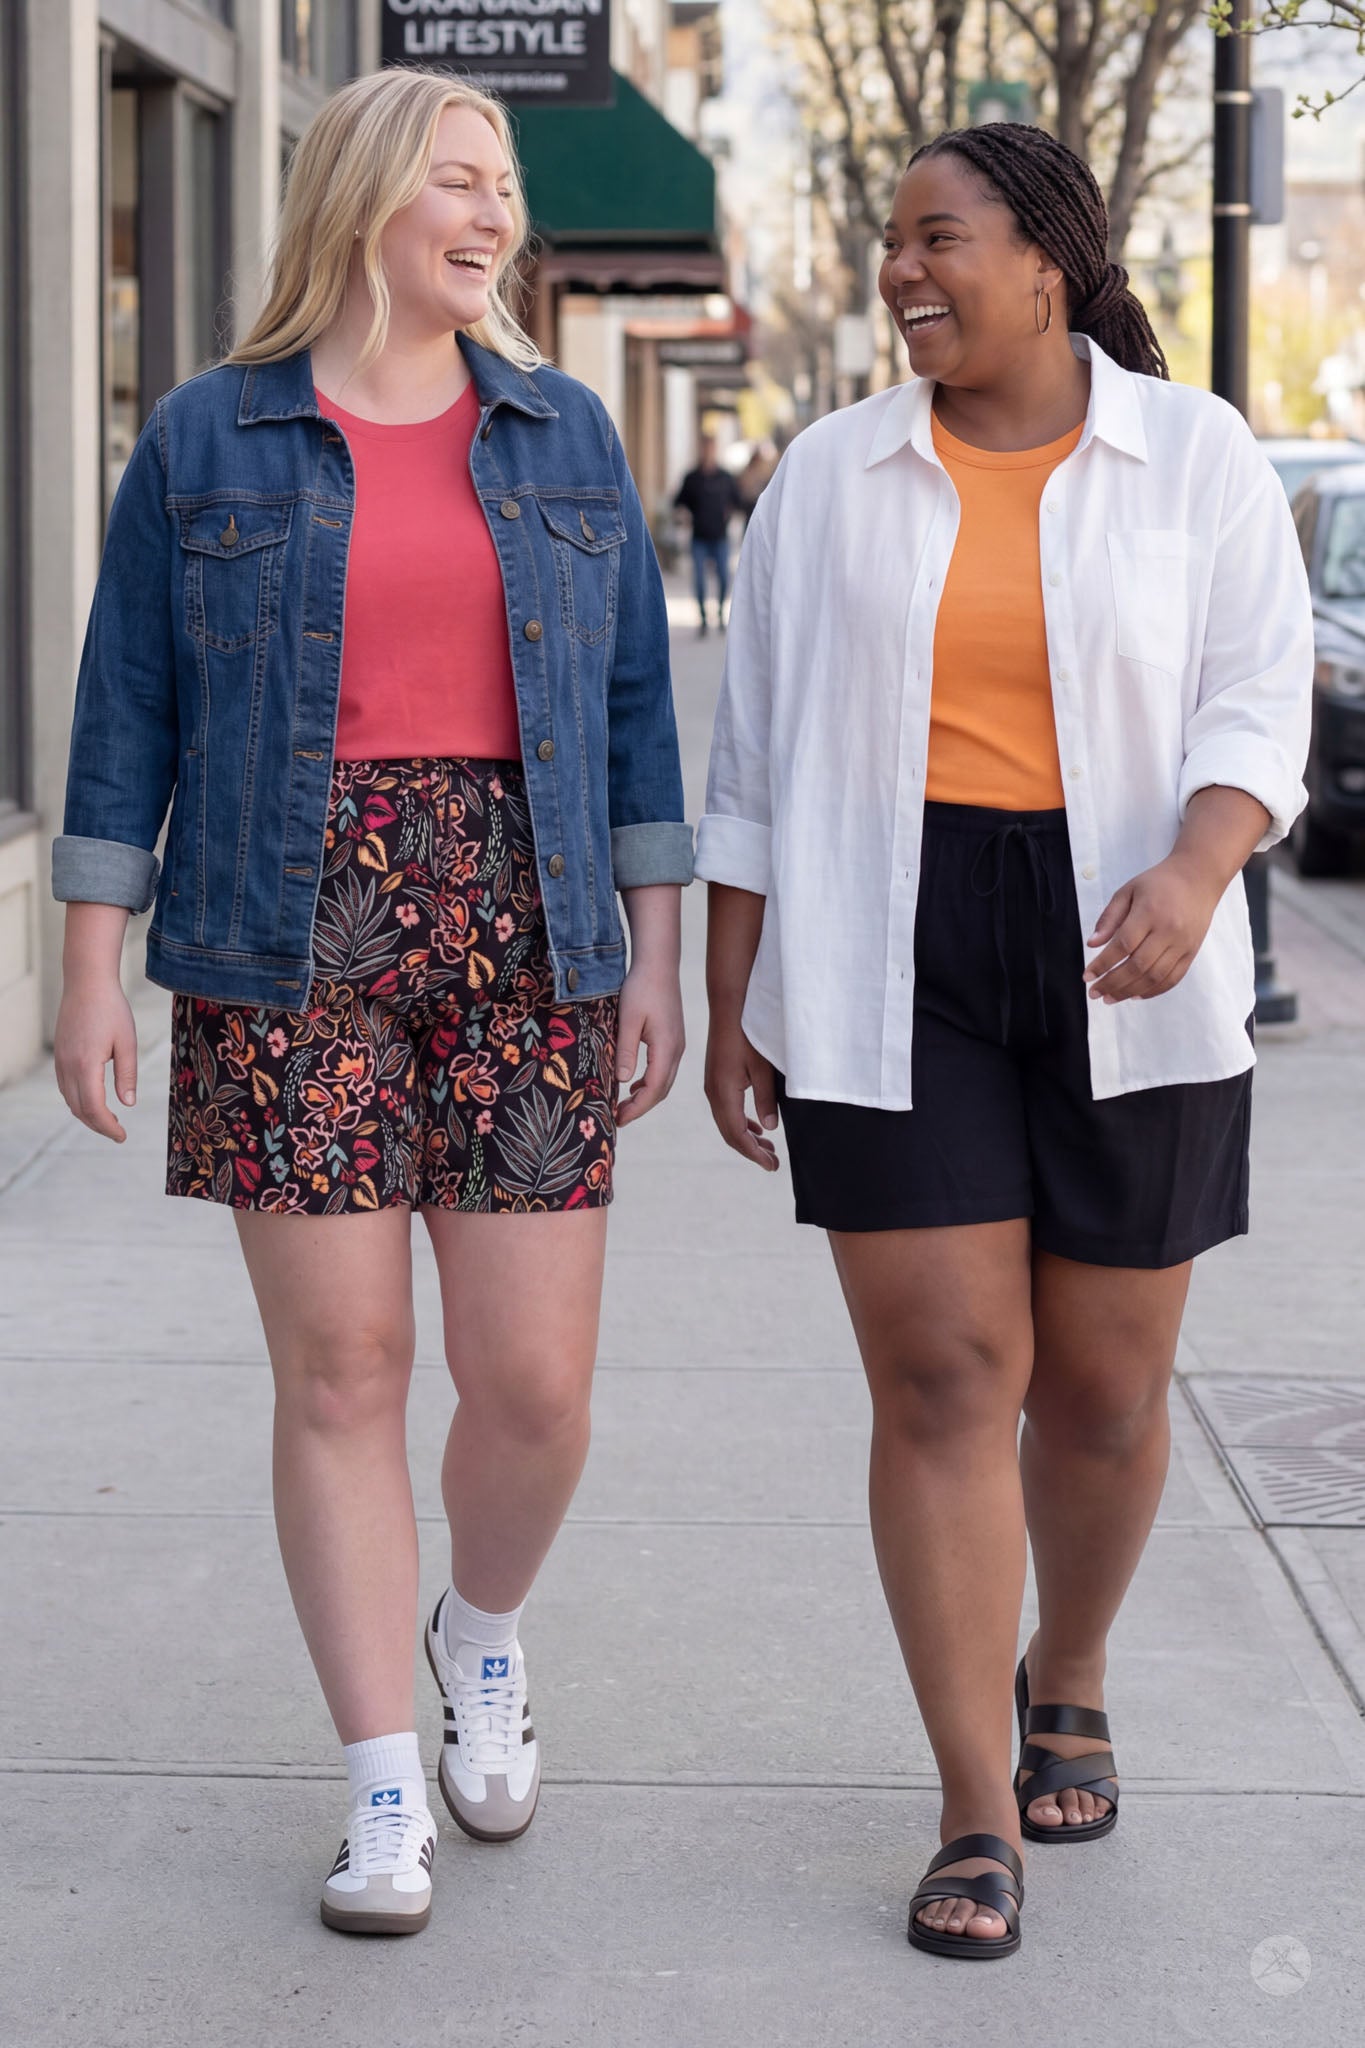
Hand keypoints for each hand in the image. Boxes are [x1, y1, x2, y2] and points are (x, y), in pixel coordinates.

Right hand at [53, 976, 138, 1140]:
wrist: (86, 983)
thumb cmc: (112, 1010)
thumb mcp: (128, 1042)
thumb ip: (127, 1075)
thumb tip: (128, 1104)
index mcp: (86, 1065)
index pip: (93, 1108)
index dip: (107, 1126)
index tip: (122, 1136)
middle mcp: (68, 1066)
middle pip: (79, 1109)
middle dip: (98, 1125)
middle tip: (119, 1133)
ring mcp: (60, 1061)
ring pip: (70, 1100)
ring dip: (87, 1115)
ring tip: (110, 1120)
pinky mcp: (59, 1055)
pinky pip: (65, 1087)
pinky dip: (78, 1100)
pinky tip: (94, 1100)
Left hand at [615, 959, 684, 1126]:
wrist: (659, 964)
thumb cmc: (641, 987)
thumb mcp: (628, 1019)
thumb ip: (626, 1050)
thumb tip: (623, 1082)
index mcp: (667, 1048)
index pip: (654, 1089)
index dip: (637, 1108)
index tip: (618, 1119)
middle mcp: (676, 1050)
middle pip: (661, 1090)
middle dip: (641, 1107)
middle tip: (617, 1118)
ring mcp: (677, 1045)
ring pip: (664, 1081)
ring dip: (645, 1096)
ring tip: (623, 1105)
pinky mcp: (673, 1039)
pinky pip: (664, 1069)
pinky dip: (650, 1083)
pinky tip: (634, 1084)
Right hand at [704, 1012, 779, 1169]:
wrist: (729, 1007)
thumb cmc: (748, 1034)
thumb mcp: (763, 1068)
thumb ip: (766, 1100)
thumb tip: (768, 1129)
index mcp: (724, 1093)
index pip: (737, 1135)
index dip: (755, 1153)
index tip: (772, 1165)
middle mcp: (714, 1093)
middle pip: (730, 1133)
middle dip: (751, 1150)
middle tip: (773, 1162)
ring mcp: (712, 1085)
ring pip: (727, 1122)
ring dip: (746, 1137)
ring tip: (767, 1147)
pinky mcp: (716, 1078)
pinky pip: (726, 1109)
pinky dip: (740, 1122)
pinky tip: (755, 1125)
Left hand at [1084, 854, 1222, 1003]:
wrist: (1199, 878)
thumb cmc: (1159, 883)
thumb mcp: (1128, 891)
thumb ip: (1109, 917)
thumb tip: (1092, 944)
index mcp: (1149, 912)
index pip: (1123, 945)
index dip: (1103, 964)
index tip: (1087, 976)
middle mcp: (1168, 930)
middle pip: (1138, 966)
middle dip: (1112, 983)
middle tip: (1094, 992)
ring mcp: (1183, 944)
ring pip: (1154, 977)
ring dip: (1129, 991)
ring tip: (1110, 998)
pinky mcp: (1192, 952)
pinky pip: (1173, 978)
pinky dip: (1153, 991)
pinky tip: (1135, 995)